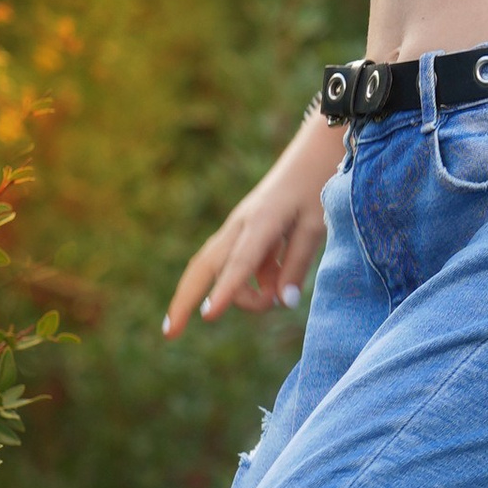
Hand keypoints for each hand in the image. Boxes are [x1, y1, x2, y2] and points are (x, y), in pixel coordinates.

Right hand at [163, 115, 340, 334]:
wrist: (311, 153)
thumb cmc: (318, 186)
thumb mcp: (316, 226)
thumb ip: (298, 265)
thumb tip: (282, 304)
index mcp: (262, 221)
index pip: (241, 264)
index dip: (226, 291)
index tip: (208, 315)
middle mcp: (240, 225)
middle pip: (203, 266)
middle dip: (184, 300)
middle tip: (170, 335)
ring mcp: (236, 228)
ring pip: (214, 268)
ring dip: (233, 295)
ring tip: (270, 302)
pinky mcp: (241, 232)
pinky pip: (237, 266)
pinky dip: (249, 283)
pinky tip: (273, 285)